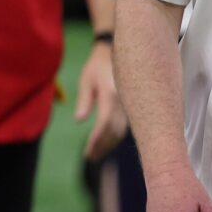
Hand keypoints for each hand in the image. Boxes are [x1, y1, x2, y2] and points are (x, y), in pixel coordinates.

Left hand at [74, 43, 126, 160]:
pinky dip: (114, 137)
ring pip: (121, 131)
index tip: (89, 149)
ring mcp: (130, 106)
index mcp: (112, 93)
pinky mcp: (132, 108)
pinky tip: (105, 144)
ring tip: (95, 155)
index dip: (98, 136)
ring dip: (109, 144)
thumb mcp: (87, 79)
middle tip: (89, 157)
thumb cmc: (97, 65)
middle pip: (115, 130)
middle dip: (102, 145)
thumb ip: (84, 100)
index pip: (106, 120)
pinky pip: (124, 127)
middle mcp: (124, 102)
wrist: (117, 54)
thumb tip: (79, 120)